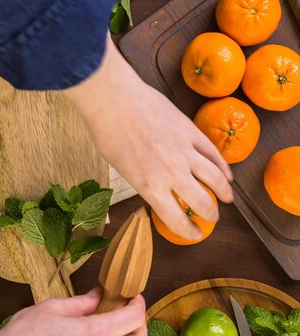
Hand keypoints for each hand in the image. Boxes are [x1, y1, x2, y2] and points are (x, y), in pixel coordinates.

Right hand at [0, 289, 146, 335]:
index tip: (133, 296)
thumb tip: (99, 295)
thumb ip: (82, 302)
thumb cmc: (25, 334)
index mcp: (94, 334)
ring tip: (118, 334)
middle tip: (130, 313)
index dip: (138, 304)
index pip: (133, 319)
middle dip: (140, 326)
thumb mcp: (53, 307)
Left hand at [65, 38, 233, 240]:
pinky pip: (213, 152)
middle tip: (213, 217)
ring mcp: (185, 151)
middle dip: (210, 214)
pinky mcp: (190, 131)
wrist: (115, 100)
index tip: (195, 234)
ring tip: (227, 198)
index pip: (176, 219)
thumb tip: (153, 182)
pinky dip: (223, 165)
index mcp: (151, 186)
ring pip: (214, 177)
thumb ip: (142, 178)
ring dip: (224, 191)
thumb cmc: (107, 132)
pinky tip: (227, 173)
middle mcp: (172, 173)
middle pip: (201, 201)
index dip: (189, 232)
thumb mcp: (120, 167)